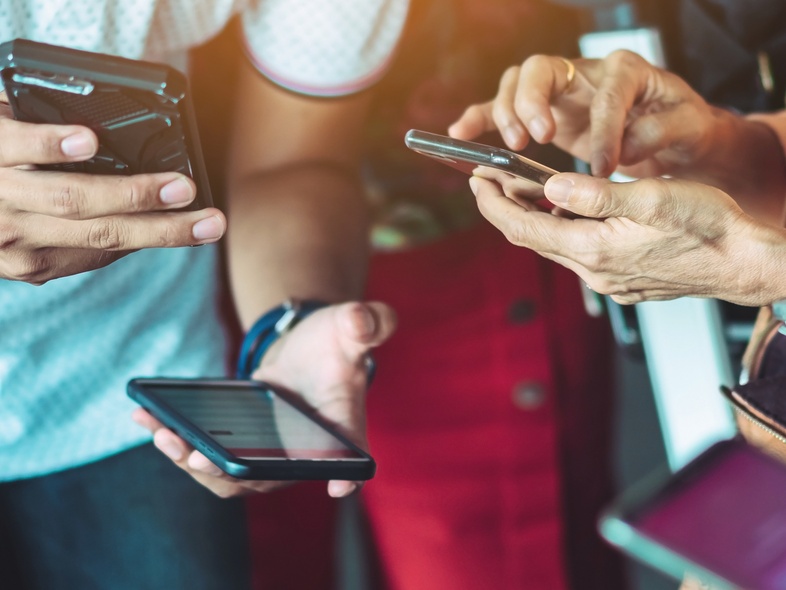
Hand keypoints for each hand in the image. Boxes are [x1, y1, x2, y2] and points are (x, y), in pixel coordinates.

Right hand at [0, 95, 225, 283]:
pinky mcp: (31, 268)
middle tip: (184, 187)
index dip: (49, 144)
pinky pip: (95, 254)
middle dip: (134, 194)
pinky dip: (139, 241)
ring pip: (97, 238)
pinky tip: (178, 233)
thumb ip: (34, 120)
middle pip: (71, 200)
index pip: (12, 144)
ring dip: (160, 231)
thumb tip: (103, 124)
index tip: (89, 139)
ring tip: (206, 224)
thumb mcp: (3, 124)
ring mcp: (13, 243)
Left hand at [133, 301, 396, 497]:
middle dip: (229, 473)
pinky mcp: (237, 445)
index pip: (352, 458)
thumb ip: (367, 322)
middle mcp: (302, 453)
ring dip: (193, 463)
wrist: (305, 348)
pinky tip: (145, 416)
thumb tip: (362, 320)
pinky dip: (176, 442)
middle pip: (267, 478)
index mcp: (340, 428)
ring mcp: (266, 454)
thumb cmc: (335, 341)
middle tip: (197, 455)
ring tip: (163, 434)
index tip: (339, 486)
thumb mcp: (351, 326)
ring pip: (228, 476)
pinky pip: (207, 455)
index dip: (346, 475)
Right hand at [449, 50, 717, 178]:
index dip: (603, 130)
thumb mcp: (688, 128)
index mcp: (626, 71)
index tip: (605, 169)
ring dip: (507, 113)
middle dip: (533, 102)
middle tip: (538, 138)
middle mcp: (586, 73)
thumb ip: (659, 132)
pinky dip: (479, 118)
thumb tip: (624, 147)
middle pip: (542, 69)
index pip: (606, 91)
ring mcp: (559, 92)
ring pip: (516, 84)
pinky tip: (460, 134)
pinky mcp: (541, 113)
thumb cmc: (680, 127)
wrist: (672, 135)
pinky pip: (502, 108)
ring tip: (515, 147)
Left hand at [469, 172, 782, 305]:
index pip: (523, 227)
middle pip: (532, 238)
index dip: (493, 203)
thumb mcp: (650, 199)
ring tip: (522, 186)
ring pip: (554, 244)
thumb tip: (548, 188)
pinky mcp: (620, 279)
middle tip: (489, 179)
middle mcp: (594, 271)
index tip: (475, 180)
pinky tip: (567, 210)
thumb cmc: (708, 228)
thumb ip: (594, 195)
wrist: (745, 263)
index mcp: (593, 249)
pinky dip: (561, 228)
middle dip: (506, 206)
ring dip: (534, 217)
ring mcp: (606, 279)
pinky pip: (577, 252)